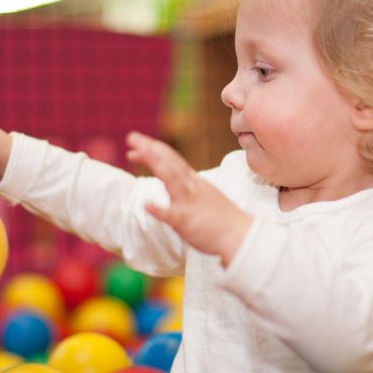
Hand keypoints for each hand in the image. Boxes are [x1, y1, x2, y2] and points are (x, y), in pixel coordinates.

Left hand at [126, 132, 251, 266]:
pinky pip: (172, 215)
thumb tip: (172, 178)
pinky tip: (146, 205)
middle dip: (150, 149)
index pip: (172, 159)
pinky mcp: (188, 221)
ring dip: (155, 164)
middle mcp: (191, 187)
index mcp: (193, 182)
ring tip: (137, 154)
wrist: (241, 236)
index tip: (136, 144)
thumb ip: (186, 185)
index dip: (154, 149)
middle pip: (170, 163)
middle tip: (131, 137)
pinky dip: (159, 209)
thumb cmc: (222, 218)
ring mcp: (189, 203)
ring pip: (172, 179)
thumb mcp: (204, 194)